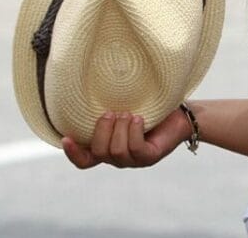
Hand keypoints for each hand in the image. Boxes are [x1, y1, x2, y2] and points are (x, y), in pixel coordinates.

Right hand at [62, 109, 188, 169]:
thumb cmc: (150, 107)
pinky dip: (134, 131)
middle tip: (112, 112)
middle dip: (102, 130)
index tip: (67, 137)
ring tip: (129, 113)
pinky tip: (139, 119)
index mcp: (107, 148)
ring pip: (115, 151)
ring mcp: (133, 160)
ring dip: (120, 129)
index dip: (72, 153)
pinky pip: (135, 149)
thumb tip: (84, 87)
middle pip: (98, 152)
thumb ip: (106, 106)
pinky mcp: (149, 158)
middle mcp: (118, 157)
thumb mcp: (123, 106)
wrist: (181, 113)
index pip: (84, 161)